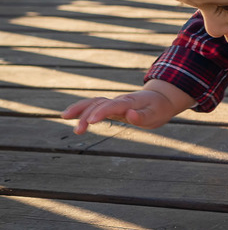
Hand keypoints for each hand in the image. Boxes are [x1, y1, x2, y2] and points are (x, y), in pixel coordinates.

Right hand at [61, 80, 193, 133]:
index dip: (102, 112)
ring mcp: (114, 102)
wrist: (161, 99)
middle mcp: (119, 100)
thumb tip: (130, 115)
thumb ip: (142, 116)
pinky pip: (94, 105)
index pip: (114, 105)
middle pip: (100, 103)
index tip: (91, 121)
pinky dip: (82, 108)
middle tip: (78, 130)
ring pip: (94, 102)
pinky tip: (70, 115)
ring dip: (80, 108)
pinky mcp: (111, 106)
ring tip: (64, 116)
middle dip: (86, 114)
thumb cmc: (158, 109)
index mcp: (131, 102)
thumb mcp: (156, 115)